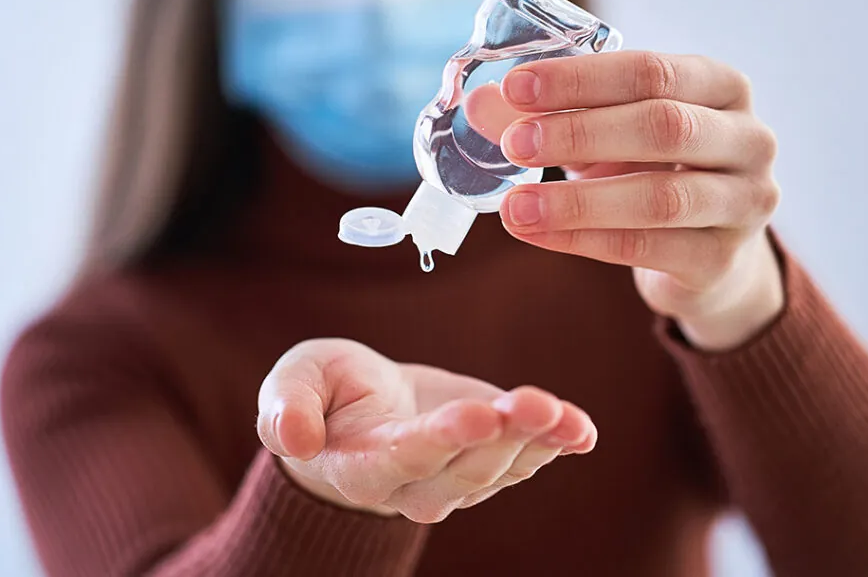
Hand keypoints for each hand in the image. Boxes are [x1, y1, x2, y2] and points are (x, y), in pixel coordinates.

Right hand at [256, 339, 595, 522]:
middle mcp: (412, 485)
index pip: (403, 458)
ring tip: (563, 413)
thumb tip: (294, 440)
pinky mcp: (488, 458)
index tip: (479, 412)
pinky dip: (556, 445)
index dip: (442, 438)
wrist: (358, 411)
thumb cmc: (323, 394)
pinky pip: (525, 460)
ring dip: (536, 440)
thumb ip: (286, 408)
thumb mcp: (293, 382)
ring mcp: (455, 479)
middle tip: (534, 403)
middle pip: (462, 469)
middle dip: (502, 436)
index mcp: (360, 465)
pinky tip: (581, 430)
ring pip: (499, 467)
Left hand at [485, 51, 783, 349]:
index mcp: (722, 88)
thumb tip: (480, 105)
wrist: (707, 257)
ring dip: (578, 201)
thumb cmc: (653, 174)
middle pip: (663, 127)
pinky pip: (646, 248)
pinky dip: (583, 240)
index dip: (580, 79)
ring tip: (515, 205)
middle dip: (580, 133)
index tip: (516, 88)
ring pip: (658, 197)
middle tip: (514, 144)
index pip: (651, 71)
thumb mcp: (605, 137)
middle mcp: (748, 140)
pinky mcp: (721, 260)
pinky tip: (536, 232)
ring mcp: (744, 203)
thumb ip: (549, 117)